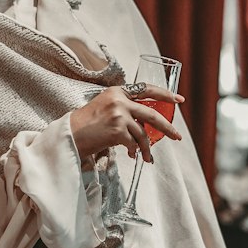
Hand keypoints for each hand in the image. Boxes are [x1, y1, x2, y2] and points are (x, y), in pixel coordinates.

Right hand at [69, 85, 183, 162]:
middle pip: (151, 114)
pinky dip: (134, 151)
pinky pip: (133, 143)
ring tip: (148, 157)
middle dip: (167, 127)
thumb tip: (143, 122)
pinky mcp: (117, 130)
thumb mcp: (105, 106)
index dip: (164, 95)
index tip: (178, 100)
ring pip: (143, 134)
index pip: (146, 89)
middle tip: (177, 136)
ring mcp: (119, 115)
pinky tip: (131, 155)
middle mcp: (119, 100)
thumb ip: (123, 108)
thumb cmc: (85, 124)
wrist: (69, 135)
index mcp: (117, 91)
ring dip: (147, 148)